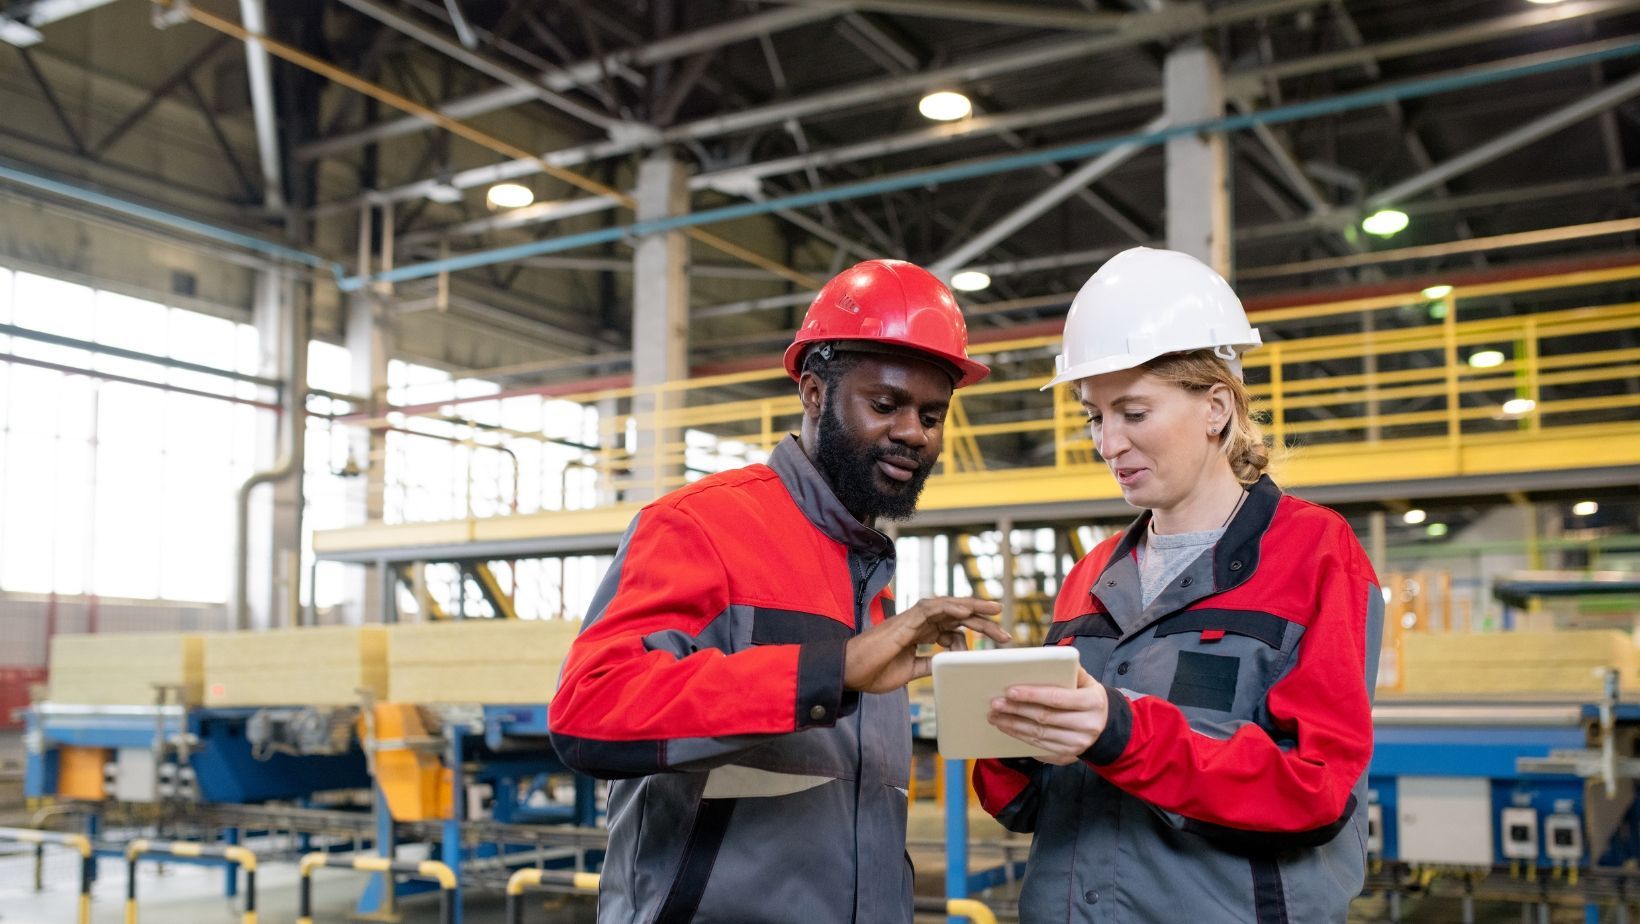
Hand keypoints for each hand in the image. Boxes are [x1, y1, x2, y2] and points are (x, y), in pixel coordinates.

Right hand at [843, 597, 1007, 693]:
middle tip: (1006, 633)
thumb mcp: (910, 672)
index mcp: (922, 634)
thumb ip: (928, 665)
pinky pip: (931, 609)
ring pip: (949, 607)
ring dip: (973, 607)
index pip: (955, 629)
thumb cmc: (874, 671)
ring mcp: (913, 619)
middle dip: (983, 621)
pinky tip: (967, 611)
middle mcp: (920, 623)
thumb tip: (947, 666)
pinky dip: (950, 607)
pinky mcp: (905, 620)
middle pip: (957, 616)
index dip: (976, 635)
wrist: (851, 673)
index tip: (995, 645)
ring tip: (995, 609)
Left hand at [987, 666, 1108, 764]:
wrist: (1105, 727)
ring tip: (995, 716)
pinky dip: (1019, 736)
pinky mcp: (1067, 754)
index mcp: (1093, 703)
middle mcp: (1087, 725)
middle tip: (995, 703)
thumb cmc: (1089, 697)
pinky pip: (1038, 745)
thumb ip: (1070, 670)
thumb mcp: (1087, 681)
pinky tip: (1006, 727)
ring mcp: (1077, 743)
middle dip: (1017, 710)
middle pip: (1045, 718)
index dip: (1032, 695)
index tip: (1010, 691)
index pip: (1057, 698)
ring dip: (1013, 725)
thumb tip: (1046, 658)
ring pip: (1038, 734)